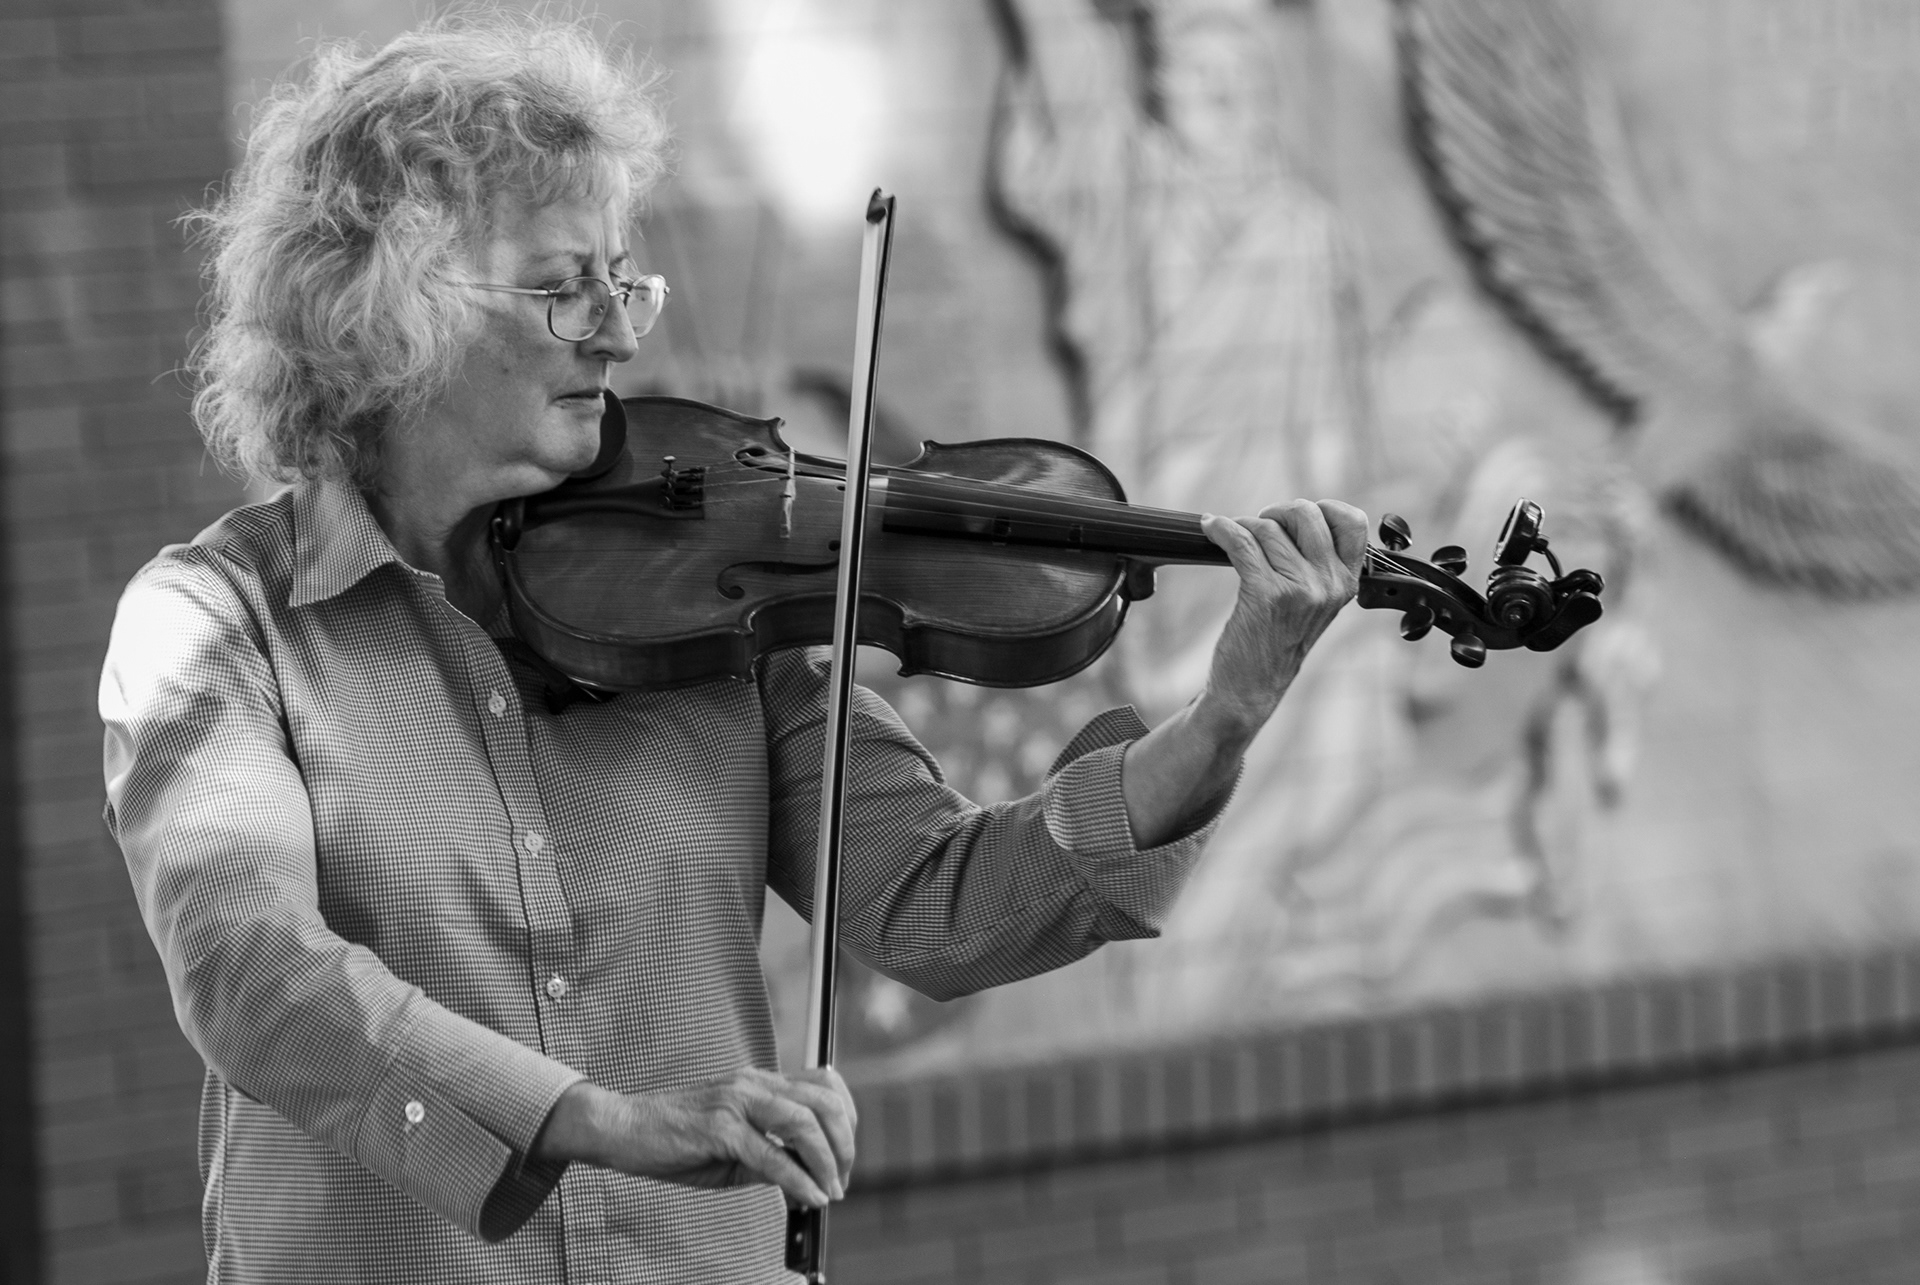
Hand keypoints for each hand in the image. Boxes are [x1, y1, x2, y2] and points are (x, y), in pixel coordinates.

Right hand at [534, 1066, 856, 1208]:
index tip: (846, 1154)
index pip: (824, 1085)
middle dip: (844, 1144)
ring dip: (827, 1162)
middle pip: (824, 1102)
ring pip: (804, 1123)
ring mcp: (736, 1102)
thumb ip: (769, 1156)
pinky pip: (770, 1154)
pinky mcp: (719, 1129)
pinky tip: (809, 1196)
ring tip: (831, 1191)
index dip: (846, 1119)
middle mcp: (753, 1084)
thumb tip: (805, 1181)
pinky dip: (797, 1179)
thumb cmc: (673, 1136)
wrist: (622, 1127)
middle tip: (842, 1179)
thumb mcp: (730, 1145)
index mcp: (759, 1082)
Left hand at [1196, 498, 1368, 744]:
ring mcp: (1301, 590)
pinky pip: (1242, 542)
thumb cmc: (1276, 642)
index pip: (1355, 522)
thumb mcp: (1314, 605)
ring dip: (1243, 527)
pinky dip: (1221, 529)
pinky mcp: (1267, 594)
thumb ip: (1318, 565)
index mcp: (1347, 584)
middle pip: (1308, 514)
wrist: (1251, 687)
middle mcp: (1330, 585)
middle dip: (1276, 512)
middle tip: (1258, 527)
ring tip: (1233, 540)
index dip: (1324, 508)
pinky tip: (1211, 528)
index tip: (1295, 519)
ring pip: (1269, 529)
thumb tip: (1293, 515)